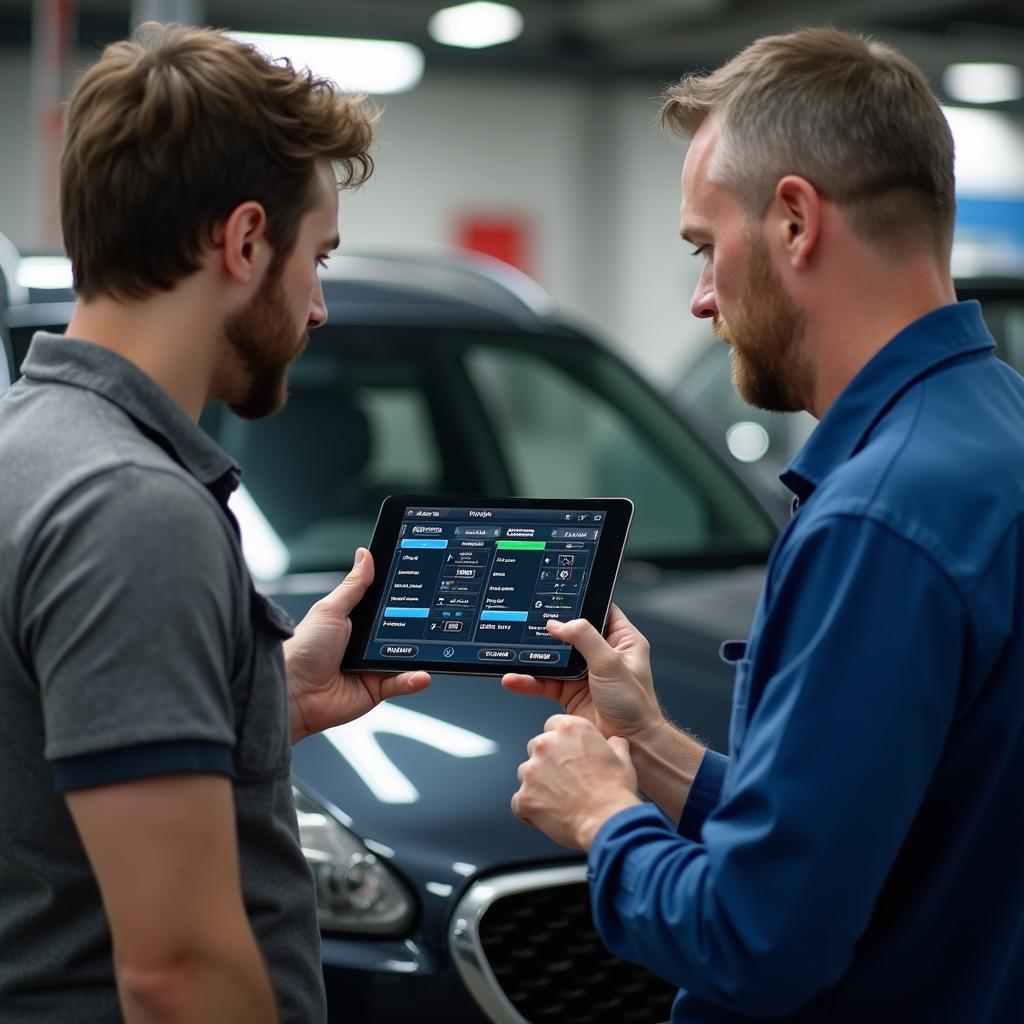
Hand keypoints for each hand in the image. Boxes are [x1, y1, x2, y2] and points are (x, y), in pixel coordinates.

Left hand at [285, 548, 429, 741]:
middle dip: (416, 625)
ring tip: (431, 647)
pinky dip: (413, 679)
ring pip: (404, 657)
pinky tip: (420, 674)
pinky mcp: (376, 689)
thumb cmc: (303, 649)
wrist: (293, 691)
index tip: (422, 588)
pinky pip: (401, 683)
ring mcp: (372, 665)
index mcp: (355, 621)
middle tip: (430, 617)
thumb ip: (353, 585)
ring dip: (418, 654)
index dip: (403, 598)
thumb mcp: (331, 610)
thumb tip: (365, 555)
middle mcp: (365, 643)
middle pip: (400, 630)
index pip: (386, 606)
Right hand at [502, 605, 664, 742]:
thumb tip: (559, 624)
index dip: (581, 602)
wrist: (632, 744)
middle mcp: (603, 654)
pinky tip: (515, 680)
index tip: (558, 598)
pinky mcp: (570, 692)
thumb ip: (584, 638)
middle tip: (529, 624)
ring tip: (514, 654)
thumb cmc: (635, 705)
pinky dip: (529, 681)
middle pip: (571, 634)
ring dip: (534, 658)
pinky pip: (545, 682)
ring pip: (554, 659)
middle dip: (549, 631)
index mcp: (622, 640)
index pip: (600, 610)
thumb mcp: (610, 662)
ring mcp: (585, 674)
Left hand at [511, 715, 640, 849]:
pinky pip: (518, 801)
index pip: (553, 725)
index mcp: (570, 729)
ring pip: (526, 772)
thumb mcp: (622, 759)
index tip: (565, 752)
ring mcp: (532, 770)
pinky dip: (528, 808)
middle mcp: (547, 744)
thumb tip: (614, 742)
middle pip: (537, 747)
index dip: (560, 741)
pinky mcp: (524, 796)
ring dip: (537, 783)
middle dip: (546, 761)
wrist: (607, 820)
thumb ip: (614, 744)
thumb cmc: (615, 791)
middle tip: (563, 779)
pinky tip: (544, 816)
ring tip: (557, 800)